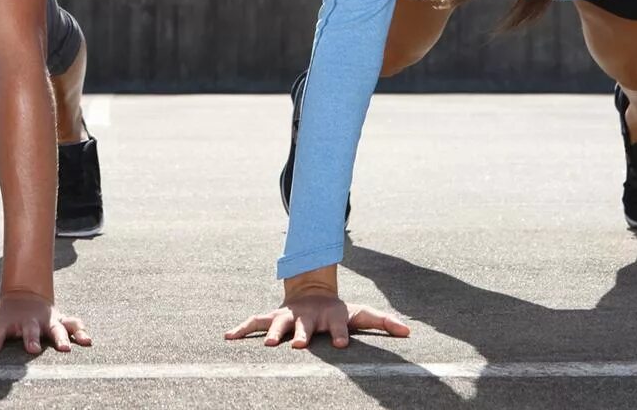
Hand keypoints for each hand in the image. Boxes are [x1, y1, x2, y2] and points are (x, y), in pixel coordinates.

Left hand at [0, 292, 90, 354]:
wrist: (24, 295)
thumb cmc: (2, 314)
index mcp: (8, 321)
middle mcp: (29, 321)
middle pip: (30, 330)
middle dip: (31, 339)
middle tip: (32, 350)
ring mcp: (46, 321)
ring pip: (56, 327)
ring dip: (61, 337)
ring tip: (66, 348)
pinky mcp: (60, 321)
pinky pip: (73, 324)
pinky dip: (81, 331)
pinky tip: (87, 340)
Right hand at [225, 294, 410, 349]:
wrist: (311, 291)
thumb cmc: (339, 311)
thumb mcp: (361, 314)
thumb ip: (383, 321)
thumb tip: (409, 332)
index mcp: (332, 316)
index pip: (339, 325)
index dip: (340, 333)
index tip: (341, 345)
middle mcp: (309, 316)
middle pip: (305, 326)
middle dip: (300, 335)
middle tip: (296, 345)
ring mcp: (289, 316)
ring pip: (278, 324)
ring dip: (272, 334)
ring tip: (267, 346)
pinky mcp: (274, 317)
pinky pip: (255, 322)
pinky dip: (241, 328)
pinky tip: (227, 336)